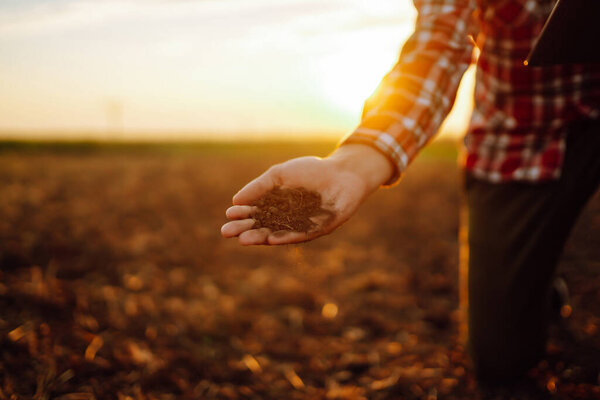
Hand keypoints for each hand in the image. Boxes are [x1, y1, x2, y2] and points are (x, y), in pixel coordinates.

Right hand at [221, 144, 393, 244]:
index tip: (229, 214)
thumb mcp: (280, 174)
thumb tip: (236, 200)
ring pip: (277, 234)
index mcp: (276, 206)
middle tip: (227, 232)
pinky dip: (284, 238)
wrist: (343, 172)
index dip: (242, 214)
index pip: (254, 213)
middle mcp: (286, 219)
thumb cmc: (312, 171)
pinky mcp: (317, 230)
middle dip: (245, 229)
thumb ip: (259, 187)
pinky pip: (299, 235)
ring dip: (260, 238)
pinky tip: (271, 240)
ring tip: (244, 239)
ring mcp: (301, 226)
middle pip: (262, 227)